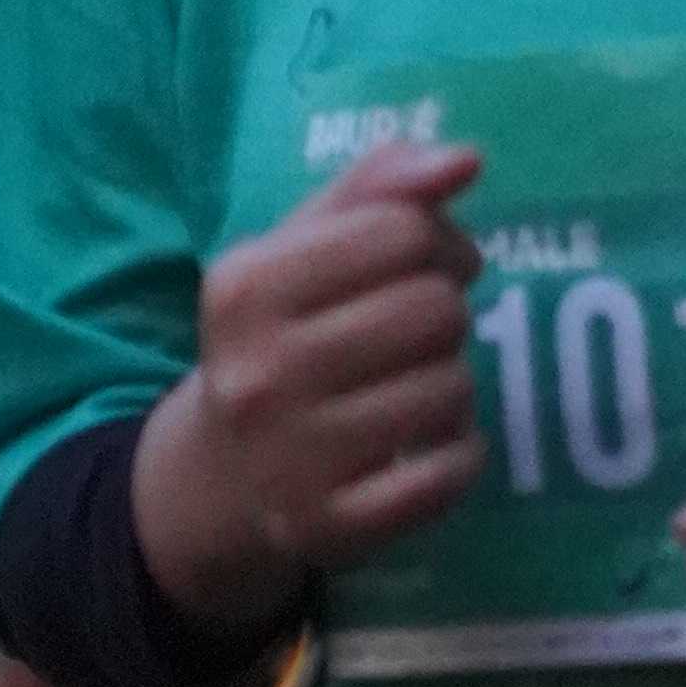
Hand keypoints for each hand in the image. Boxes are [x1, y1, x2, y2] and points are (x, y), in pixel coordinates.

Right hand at [131, 141, 485, 630]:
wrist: (221, 477)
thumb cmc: (283, 336)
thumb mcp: (304, 247)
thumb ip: (380, 186)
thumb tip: (464, 160)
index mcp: (246, 286)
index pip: (405, 230)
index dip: (438, 242)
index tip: (424, 267)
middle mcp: (257, 372)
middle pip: (436, 310)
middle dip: (444, 315)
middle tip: (417, 335)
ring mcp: (289, 459)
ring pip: (452, 390)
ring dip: (451, 386)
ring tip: (410, 391)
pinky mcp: (328, 527)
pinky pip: (447, 476)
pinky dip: (458, 458)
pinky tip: (425, 451)